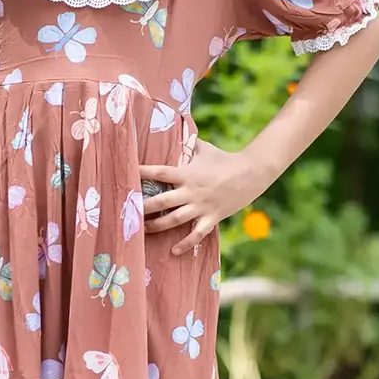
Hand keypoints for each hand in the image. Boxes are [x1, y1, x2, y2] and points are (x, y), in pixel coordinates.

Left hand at [140, 141, 267, 255]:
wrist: (251, 173)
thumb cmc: (225, 159)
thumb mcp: (205, 148)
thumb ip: (189, 143)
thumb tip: (178, 128)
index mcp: (187, 173)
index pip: (160, 172)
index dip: (142, 173)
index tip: (128, 174)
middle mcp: (191, 191)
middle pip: (161, 201)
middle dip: (144, 207)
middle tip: (128, 212)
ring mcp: (201, 206)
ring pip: (174, 219)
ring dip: (157, 226)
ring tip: (143, 230)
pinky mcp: (212, 217)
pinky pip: (197, 234)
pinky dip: (185, 244)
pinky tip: (173, 251)